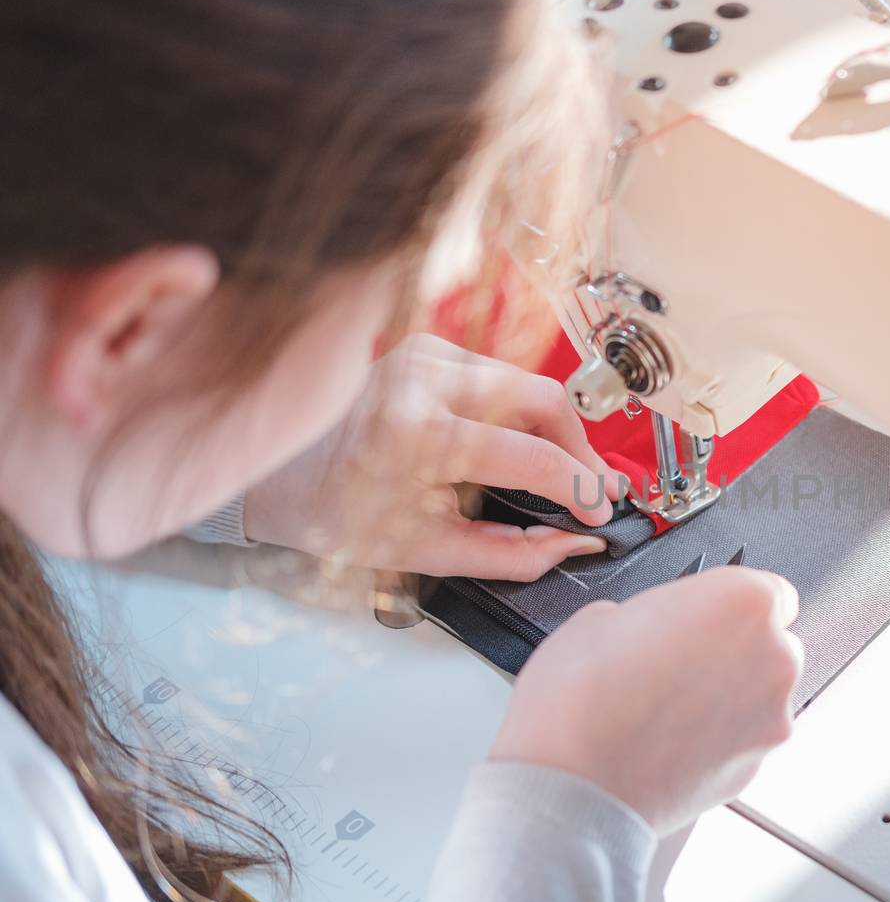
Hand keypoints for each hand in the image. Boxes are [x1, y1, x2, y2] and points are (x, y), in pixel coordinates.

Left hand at [244, 333, 622, 579]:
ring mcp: (426, 354)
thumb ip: (512, 555)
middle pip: (545, 399)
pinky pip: (500, 373)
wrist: (278, 474)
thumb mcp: (427, 554)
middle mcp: (424, 381)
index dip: (579, 489)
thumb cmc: (338, 516)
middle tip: (595, 488)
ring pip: (528, 381)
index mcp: (419, 436)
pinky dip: (522, 410)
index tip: (599, 513)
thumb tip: (575, 544)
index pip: (532, 457)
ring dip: (556, 427)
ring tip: (565, 470)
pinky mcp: (427, 347)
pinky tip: (522, 442)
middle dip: (581, 449)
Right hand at [491, 567, 803, 834]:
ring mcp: (769, 716)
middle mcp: (771, 656)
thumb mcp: (603, 616)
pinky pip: (745, 737)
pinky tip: (671, 740)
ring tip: (667, 707)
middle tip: (676, 660)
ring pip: (760, 693)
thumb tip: (658, 629)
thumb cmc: (580, 702)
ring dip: (728, 695)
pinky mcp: (755, 765)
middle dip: (732, 650)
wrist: (571, 788)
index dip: (731, 603)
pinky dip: (719, 737)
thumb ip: (655, 613)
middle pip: (770, 642)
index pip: (769, 588)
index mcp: (742, 601)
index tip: (708, 614)